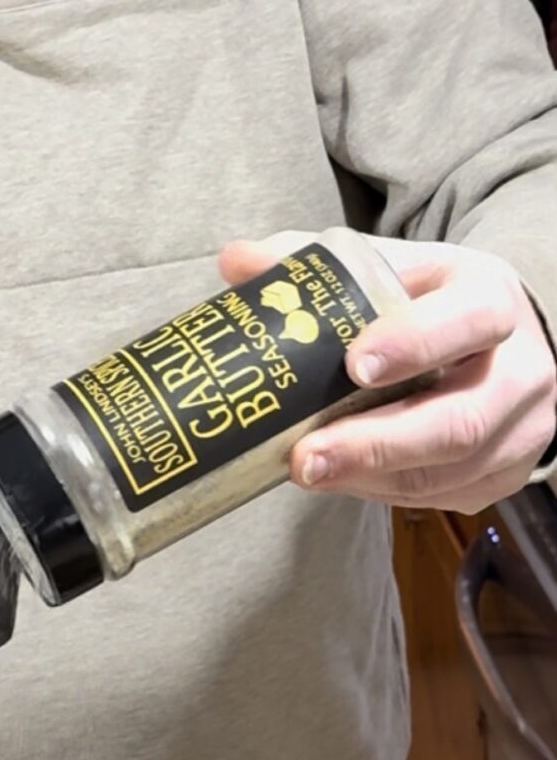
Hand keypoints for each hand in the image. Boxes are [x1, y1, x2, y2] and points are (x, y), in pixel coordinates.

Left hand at [218, 236, 556, 512]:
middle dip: (376, 445)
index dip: (415, 344)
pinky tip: (340, 479)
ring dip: (372, 478)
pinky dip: (383, 491)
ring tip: (306, 472)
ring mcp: (518, 432)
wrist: (497, 343)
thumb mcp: (389, 267)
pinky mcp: (502, 476)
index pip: (469, 321)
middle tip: (306, 457)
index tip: (354, 367)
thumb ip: (316, 265)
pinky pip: (442, 497)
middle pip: (460, 421)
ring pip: (449, 471)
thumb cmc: (431, 302)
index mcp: (492, 299)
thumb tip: (236, 262)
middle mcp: (521, 371)